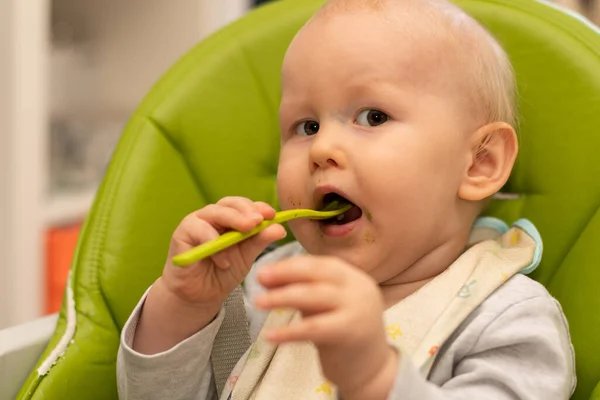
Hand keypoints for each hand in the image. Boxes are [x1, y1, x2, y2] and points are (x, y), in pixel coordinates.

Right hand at [163, 196, 286, 309]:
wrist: (201, 296)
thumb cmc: (223, 272)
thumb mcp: (246, 257)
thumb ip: (259, 241)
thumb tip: (280, 228)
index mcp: (230, 218)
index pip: (245, 205)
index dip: (258, 207)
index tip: (272, 215)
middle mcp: (213, 216)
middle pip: (230, 203)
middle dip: (246, 211)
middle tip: (258, 221)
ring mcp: (196, 222)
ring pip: (214, 212)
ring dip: (232, 221)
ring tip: (245, 234)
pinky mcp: (182, 233)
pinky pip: (198, 230)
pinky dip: (212, 242)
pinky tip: (223, 261)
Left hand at [254, 255, 397, 398]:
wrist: (372, 369)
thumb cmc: (343, 333)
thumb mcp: (325, 306)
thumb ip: (302, 290)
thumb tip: (267, 278)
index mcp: (352, 277)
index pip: (319, 263)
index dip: (290, 264)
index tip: (265, 268)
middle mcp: (357, 288)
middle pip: (316, 273)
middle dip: (284, 273)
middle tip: (259, 277)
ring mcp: (356, 308)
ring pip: (312, 296)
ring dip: (281, 297)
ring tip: (257, 302)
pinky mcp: (350, 332)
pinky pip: (313, 328)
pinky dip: (288, 331)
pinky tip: (270, 335)